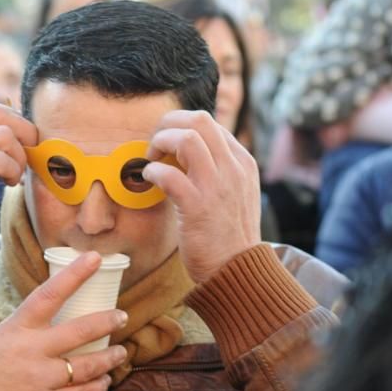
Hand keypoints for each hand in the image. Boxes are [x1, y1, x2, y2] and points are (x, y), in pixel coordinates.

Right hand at [0, 252, 127, 390]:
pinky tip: (103, 381)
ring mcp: (41, 380)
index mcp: (18, 327)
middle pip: (81, 330)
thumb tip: (53, 317)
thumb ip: (27, 328)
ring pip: (89, 366)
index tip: (95, 258)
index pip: (50, 293)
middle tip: (122, 316)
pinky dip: (97, 387)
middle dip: (107, 321)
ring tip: (120, 352)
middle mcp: (33, 350)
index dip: (75, 274)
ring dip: (110, 358)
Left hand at [143, 110, 261, 282]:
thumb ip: (218, 170)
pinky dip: (153, 172)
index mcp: (242, 162)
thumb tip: (186, 151)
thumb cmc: (228, 234)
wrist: (238, 270)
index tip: (165, 142)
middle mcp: (233, 168)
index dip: (180, 125)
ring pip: (187, 138)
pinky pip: (169, 174)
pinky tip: (149, 180)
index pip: (210, 122)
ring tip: (151, 159)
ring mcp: (217, 186)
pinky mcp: (198, 206)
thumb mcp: (234, 192)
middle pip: (199, 119)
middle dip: (168, 124)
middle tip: (154, 144)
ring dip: (160, 142)